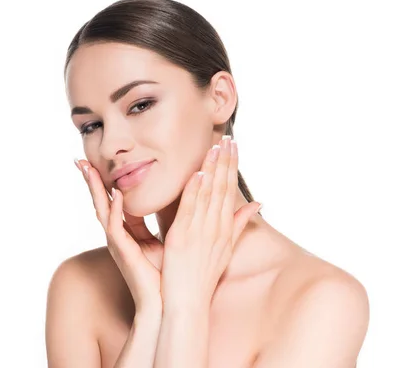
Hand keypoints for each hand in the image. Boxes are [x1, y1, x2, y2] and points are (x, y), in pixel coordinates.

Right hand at [75, 159, 163, 312]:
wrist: (165, 304)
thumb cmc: (164, 275)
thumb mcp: (162, 240)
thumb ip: (160, 222)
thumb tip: (171, 201)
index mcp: (127, 232)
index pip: (112, 201)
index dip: (103, 182)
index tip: (95, 162)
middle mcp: (118, 235)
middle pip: (100, 202)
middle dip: (90, 181)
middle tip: (79, 159)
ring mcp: (117, 243)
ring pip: (102, 210)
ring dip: (94, 189)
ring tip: (87, 169)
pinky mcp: (122, 252)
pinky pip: (115, 227)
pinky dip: (114, 210)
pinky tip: (115, 194)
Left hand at [160, 136, 260, 311]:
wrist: (188, 303)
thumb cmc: (202, 276)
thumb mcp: (226, 249)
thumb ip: (240, 224)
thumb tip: (258, 204)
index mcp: (225, 229)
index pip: (230, 192)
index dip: (232, 167)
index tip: (234, 146)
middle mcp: (216, 228)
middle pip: (223, 189)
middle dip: (226, 162)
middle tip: (228, 138)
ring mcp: (200, 233)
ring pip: (208, 195)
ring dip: (212, 170)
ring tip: (215, 147)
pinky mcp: (181, 238)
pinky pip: (189, 210)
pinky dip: (193, 192)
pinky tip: (196, 174)